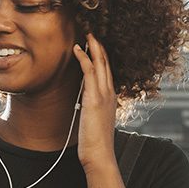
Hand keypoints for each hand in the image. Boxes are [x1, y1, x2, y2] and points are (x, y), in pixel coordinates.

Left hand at [72, 33, 117, 172]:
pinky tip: (77, 49)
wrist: (99, 155)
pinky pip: (89, 72)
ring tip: (87, 34)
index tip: (96, 44)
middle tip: (93, 32)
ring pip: (101, 64)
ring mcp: (104, 95)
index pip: (108, 71)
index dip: (103, 56)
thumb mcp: (95, 120)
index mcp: (110, 98)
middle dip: (100, 47)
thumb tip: (84, 101)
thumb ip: (92, 108)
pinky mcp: (94, 98)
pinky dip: (84, 58)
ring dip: (94, 47)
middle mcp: (110, 93)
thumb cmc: (96, 142)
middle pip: (107, 63)